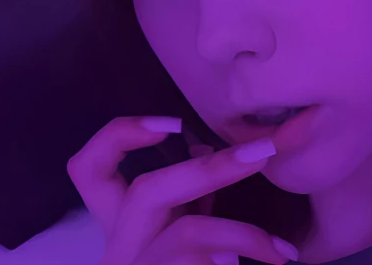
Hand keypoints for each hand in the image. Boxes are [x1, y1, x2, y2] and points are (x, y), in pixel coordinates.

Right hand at [67, 116, 299, 264]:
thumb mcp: (184, 239)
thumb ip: (192, 203)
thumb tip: (209, 148)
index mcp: (124, 230)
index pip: (88, 171)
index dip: (120, 136)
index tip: (174, 121)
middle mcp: (119, 253)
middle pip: (148, 192)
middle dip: (212, 167)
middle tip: (266, 152)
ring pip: (184, 235)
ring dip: (240, 233)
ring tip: (283, 253)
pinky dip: (231, 259)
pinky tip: (267, 263)